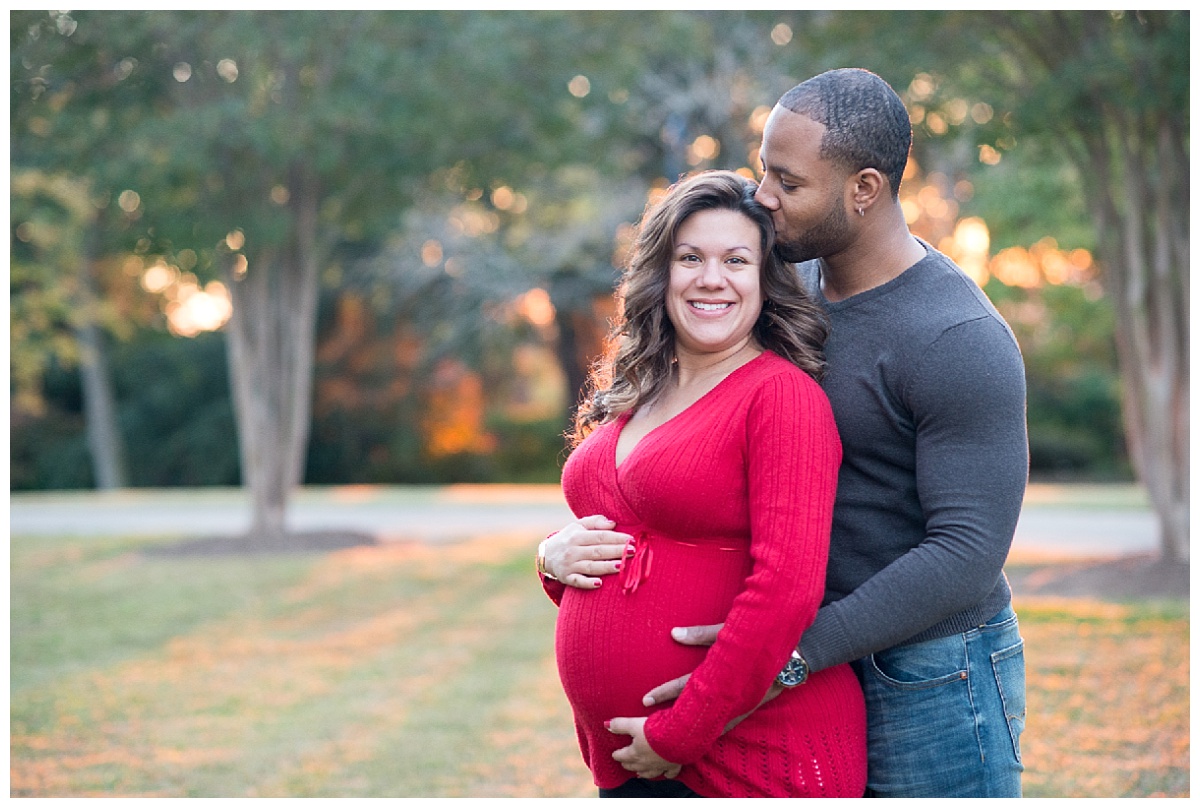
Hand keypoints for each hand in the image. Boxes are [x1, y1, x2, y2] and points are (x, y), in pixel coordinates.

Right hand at [543, 515, 631, 588]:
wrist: (545, 555)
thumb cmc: (568, 539)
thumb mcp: (578, 526)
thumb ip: (595, 522)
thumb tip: (613, 523)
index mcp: (577, 535)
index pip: (600, 536)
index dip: (616, 538)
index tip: (632, 539)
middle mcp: (572, 550)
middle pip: (598, 551)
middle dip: (616, 551)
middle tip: (633, 551)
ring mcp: (569, 565)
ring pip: (591, 566)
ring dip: (607, 566)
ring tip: (622, 565)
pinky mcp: (566, 578)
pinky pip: (577, 581)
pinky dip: (588, 583)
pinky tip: (599, 583)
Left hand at [608, 717, 681, 779]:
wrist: (678, 737)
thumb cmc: (654, 730)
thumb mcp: (634, 723)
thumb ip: (620, 725)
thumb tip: (606, 725)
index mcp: (634, 753)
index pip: (621, 756)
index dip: (617, 754)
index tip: (614, 753)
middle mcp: (645, 763)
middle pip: (633, 765)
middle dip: (627, 763)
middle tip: (624, 762)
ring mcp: (659, 766)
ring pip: (648, 773)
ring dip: (642, 772)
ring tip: (638, 773)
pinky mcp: (673, 766)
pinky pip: (669, 774)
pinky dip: (666, 774)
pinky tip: (665, 774)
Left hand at [637, 622, 780, 731]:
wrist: (794, 654)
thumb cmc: (758, 638)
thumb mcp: (728, 631)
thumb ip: (700, 635)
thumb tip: (673, 634)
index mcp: (721, 676)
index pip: (687, 686)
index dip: (665, 693)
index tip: (645, 700)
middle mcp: (728, 695)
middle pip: (693, 710)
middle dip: (669, 717)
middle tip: (648, 722)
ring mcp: (738, 705)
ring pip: (706, 722)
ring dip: (686, 729)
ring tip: (666, 736)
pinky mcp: (745, 708)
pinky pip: (722, 724)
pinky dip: (707, 730)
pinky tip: (696, 737)